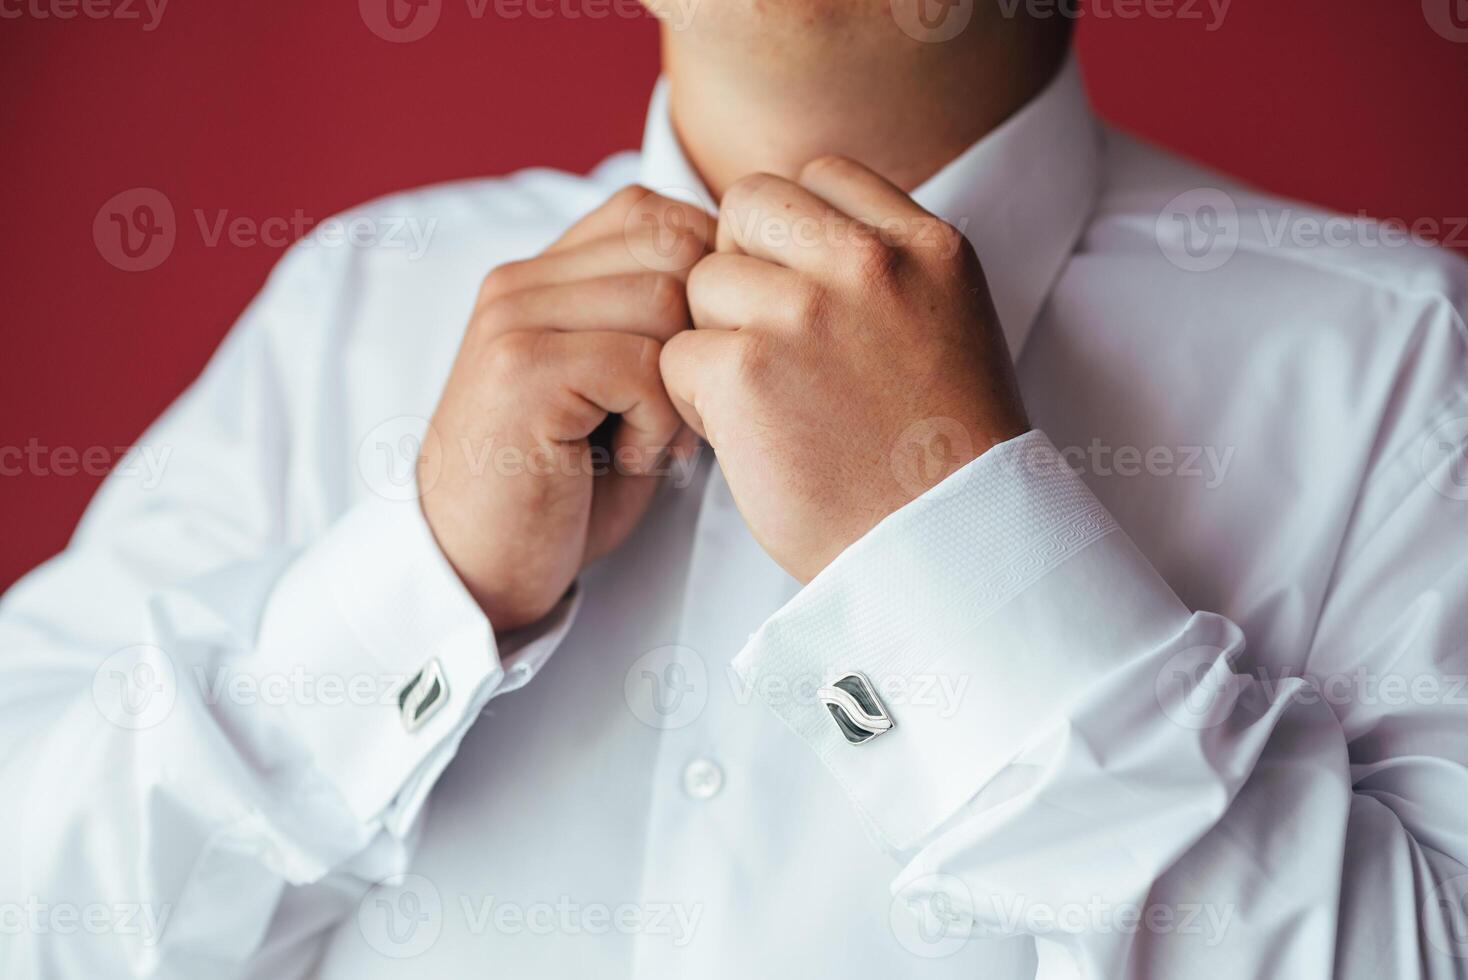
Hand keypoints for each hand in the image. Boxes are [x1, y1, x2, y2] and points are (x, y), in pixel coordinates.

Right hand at [421, 186, 712, 630]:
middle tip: (673, 407)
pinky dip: (655, 425)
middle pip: (673, 247)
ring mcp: (513, 320)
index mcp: (541, 274)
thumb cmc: (562, 488)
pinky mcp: (520, 370)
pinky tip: (622, 462)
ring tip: (641, 438)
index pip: (656, 213)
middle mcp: (519, 281)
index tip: (688, 364)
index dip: (701, 282)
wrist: (476, 568)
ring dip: (679, 383)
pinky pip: (642, 366)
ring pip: (665, 300)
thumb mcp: (615, 390)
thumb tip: (743, 280)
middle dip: (699, 329)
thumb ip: (654, 325)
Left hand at [660, 156, 1028, 582]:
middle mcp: (870, 263)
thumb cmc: (938, 455)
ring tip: (760, 397)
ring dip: (714, 335)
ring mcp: (807, 311)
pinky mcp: (747, 370)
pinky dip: (695, 397)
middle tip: (759, 334)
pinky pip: (679, 351)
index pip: (819, 177)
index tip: (799, 290)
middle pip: (748, 206)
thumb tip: (794, 238)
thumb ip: (882, 268)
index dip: (791, 232)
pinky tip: (742, 435)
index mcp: (928, 246)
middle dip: (740, 263)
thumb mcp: (946, 325)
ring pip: (703, 279)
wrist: (942, 549)